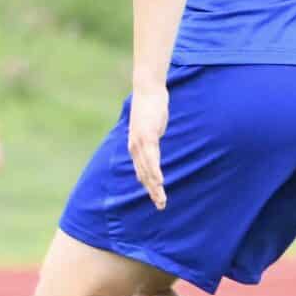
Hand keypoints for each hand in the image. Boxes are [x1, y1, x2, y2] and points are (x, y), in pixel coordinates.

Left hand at [127, 86, 168, 208]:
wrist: (147, 90)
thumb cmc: (151, 108)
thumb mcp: (150, 127)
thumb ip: (152, 139)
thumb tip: (155, 145)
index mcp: (135, 146)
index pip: (141, 171)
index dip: (148, 185)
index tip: (155, 198)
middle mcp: (135, 147)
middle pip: (143, 174)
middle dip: (152, 191)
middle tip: (161, 205)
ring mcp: (140, 141)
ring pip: (147, 169)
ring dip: (154, 186)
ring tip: (161, 199)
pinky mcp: (147, 135)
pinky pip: (152, 156)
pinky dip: (155, 170)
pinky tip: (160, 181)